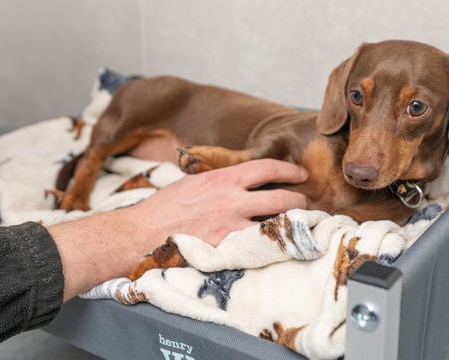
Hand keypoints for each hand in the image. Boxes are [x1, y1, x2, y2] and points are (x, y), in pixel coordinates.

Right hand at [48, 159, 308, 300]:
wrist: (142, 234)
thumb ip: (219, 182)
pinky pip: (257, 246)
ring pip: (275, 224)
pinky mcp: (227, 250)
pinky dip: (268, 245)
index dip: (289, 170)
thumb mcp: (193, 183)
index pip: (266, 168)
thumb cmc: (163, 208)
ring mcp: (232, 228)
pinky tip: (276, 246)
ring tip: (298, 226)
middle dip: (300, 200)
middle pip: (281, 198)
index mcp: (222, 179)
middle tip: (306, 203)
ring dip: (290, 225)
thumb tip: (236, 183)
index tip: (300, 174)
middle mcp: (232, 201)